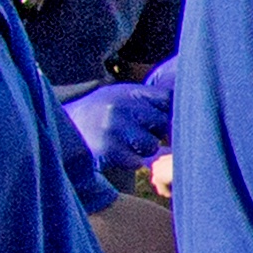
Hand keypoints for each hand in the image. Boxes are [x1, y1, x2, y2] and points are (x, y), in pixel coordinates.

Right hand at [62, 62, 175, 187]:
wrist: (61, 130)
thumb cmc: (100, 114)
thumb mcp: (121, 97)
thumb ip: (149, 101)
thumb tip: (191, 110)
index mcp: (127, 92)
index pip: (167, 99)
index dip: (169, 113)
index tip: (162, 120)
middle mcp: (121, 107)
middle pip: (163, 124)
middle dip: (157, 132)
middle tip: (138, 132)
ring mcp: (114, 129)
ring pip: (151, 145)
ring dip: (142, 149)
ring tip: (123, 142)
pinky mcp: (109, 151)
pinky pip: (136, 161)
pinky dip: (130, 161)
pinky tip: (115, 153)